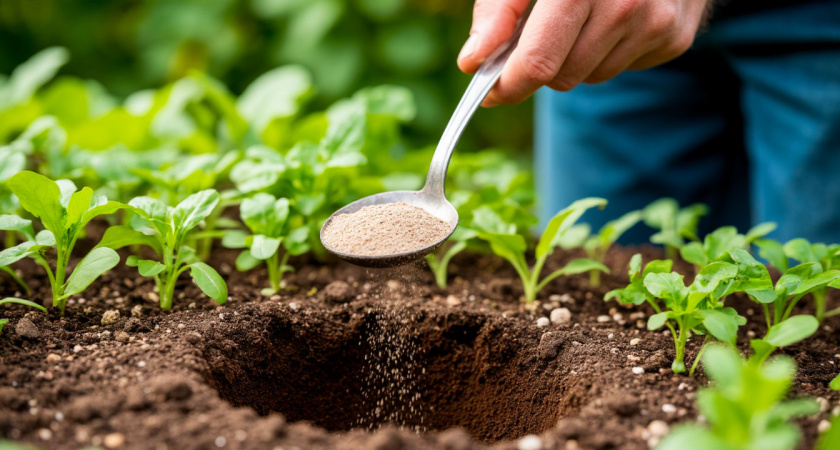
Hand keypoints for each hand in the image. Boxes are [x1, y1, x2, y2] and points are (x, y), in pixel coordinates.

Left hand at [457, 0, 711, 105]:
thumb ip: (497, 10)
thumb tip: (473, 61)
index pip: (537, 62)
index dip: (508, 84)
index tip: (491, 90)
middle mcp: (623, 3)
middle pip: (561, 77)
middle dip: (539, 67)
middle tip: (533, 40)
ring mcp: (655, 21)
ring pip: (590, 77)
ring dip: (575, 59)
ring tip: (580, 18)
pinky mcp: (674, 37)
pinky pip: (622, 68)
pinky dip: (608, 51)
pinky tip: (614, 17)